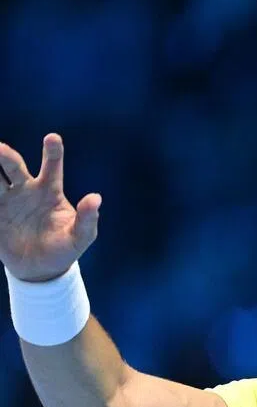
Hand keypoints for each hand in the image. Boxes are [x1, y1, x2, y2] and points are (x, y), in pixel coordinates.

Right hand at [0, 133, 100, 281]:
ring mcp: (6, 201)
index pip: (52, 166)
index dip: (53, 152)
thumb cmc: (65, 248)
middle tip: (0, 148)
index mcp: (49, 191)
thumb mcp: (81, 237)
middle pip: (13, 167)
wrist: (41, 269)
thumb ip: (87, 218)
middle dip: (5, 156)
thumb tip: (96, 198)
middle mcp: (25, 189)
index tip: (53, 137)